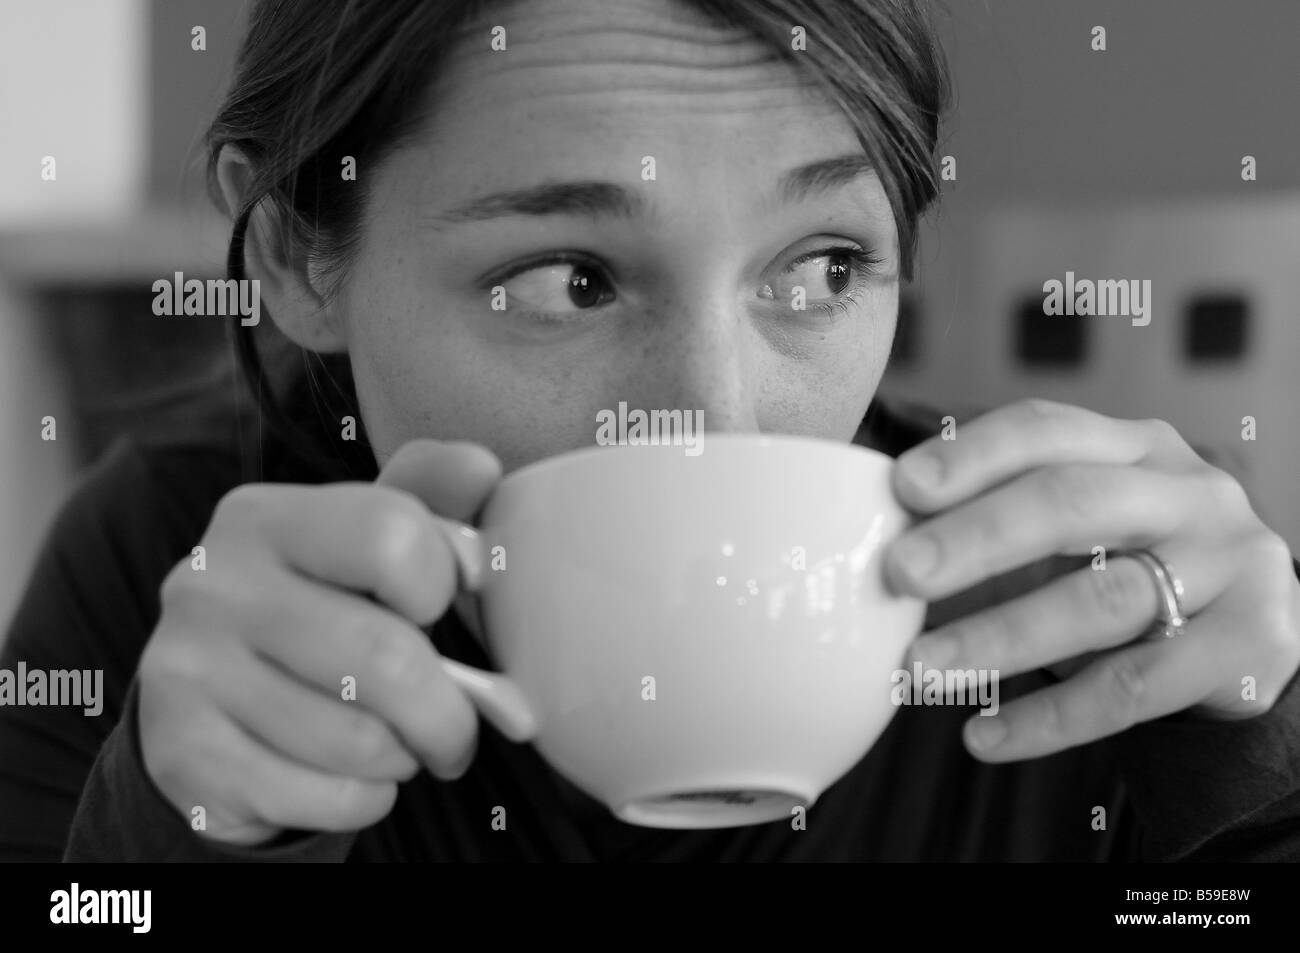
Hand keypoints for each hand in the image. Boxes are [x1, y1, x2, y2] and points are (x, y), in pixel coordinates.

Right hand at [138, 439, 499, 845]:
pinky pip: (324, 797)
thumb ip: (428, 498)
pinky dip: (364, 800)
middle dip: (448, 711)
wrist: (210, 710)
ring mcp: (187, 670)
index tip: (437, 610)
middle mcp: (211, 583)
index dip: (439, 585)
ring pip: (361, 741)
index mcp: (264, 517)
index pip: (392, 536)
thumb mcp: (364, 543)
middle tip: (454, 726)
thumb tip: (484, 468)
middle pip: (388, 658)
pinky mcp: (182, 755)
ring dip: (405, 756)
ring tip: (396, 744)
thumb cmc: (319, 612)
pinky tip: (349, 777)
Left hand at [883, 398, 1299, 761]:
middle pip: (1074, 502)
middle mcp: (1187, 490)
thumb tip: (880, 537)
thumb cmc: (1127, 566)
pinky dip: (1051, 718)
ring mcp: (1231, 562)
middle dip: (977, 538)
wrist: (1244, 637)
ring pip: (1102, 601)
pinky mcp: (1253, 641)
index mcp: (1133, 445)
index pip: (1046, 430)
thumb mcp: (1077, 527)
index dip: (972, 455)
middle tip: (899, 574)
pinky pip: (1135, 687)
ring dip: (999, 639)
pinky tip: (983, 736)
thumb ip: (998, 518)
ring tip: (920, 670)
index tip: (901, 486)